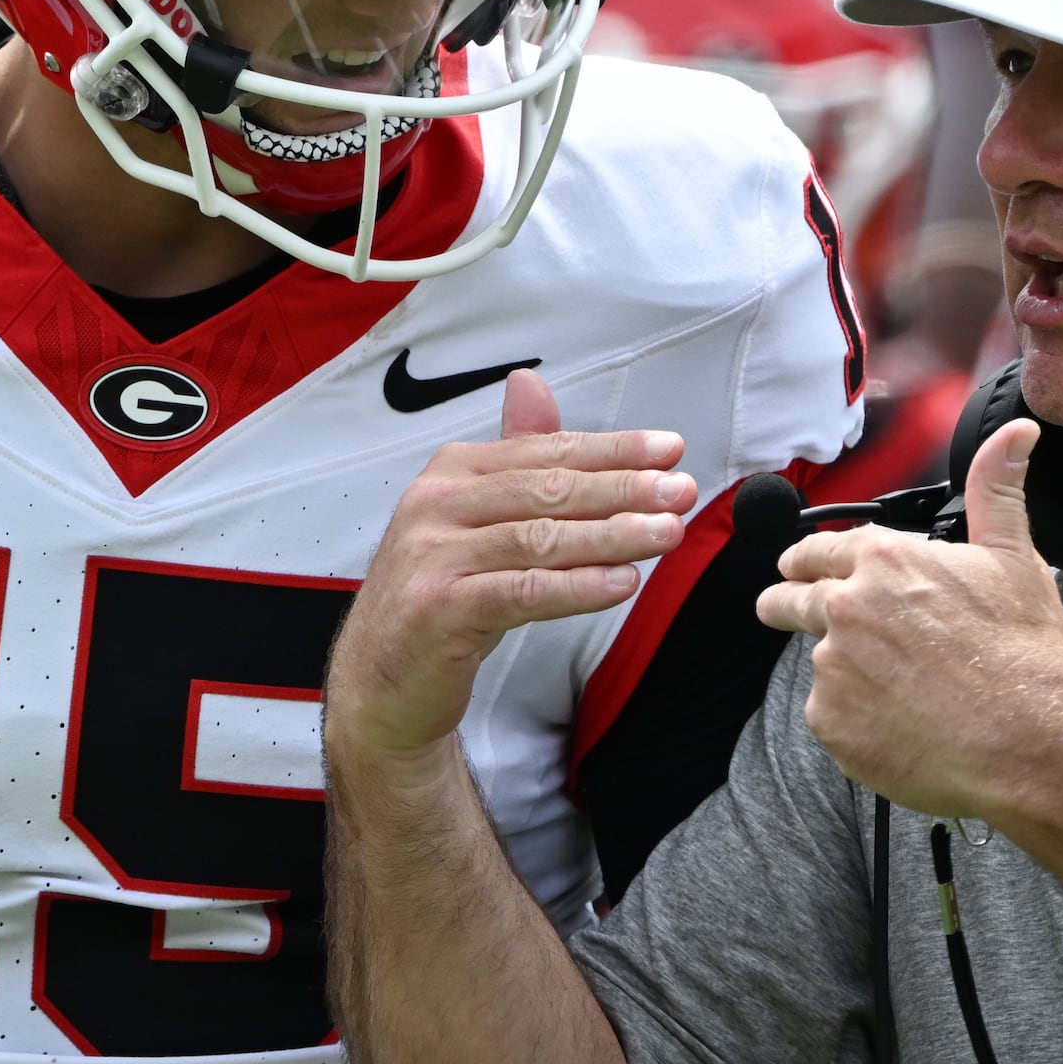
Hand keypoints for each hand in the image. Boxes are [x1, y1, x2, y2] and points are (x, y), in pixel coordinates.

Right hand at [326, 371, 695, 771]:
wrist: (383, 681)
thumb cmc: (440, 597)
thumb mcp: (476, 520)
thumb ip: (513, 458)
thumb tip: (530, 382)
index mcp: (451, 473)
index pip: (545, 451)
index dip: (613, 449)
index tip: (670, 450)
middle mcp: (435, 505)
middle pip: (546, 489)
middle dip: (622, 488)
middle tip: (679, 490)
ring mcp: (432, 556)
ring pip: (538, 538)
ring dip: (611, 535)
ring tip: (666, 534)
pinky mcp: (437, 609)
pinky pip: (521, 592)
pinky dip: (576, 587)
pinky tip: (621, 583)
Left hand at [758, 419, 1062, 822]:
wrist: (1030, 740)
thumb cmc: (1025, 653)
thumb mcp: (1013, 558)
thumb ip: (996, 490)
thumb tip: (1014, 433)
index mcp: (885, 562)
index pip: (817, 550)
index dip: (804, 559)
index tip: (793, 566)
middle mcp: (846, 609)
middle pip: (789, 600)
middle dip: (782, 603)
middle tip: (778, 610)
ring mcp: (833, 668)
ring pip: (822, 664)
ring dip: (845, 671)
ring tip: (900, 690)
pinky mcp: (831, 722)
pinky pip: (832, 717)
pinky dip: (857, 721)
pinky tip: (902, 724)